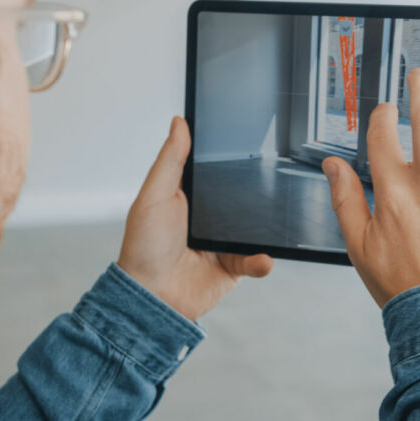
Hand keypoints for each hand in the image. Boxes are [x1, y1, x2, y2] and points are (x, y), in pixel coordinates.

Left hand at [118, 117, 272, 319]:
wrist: (152, 299)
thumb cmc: (143, 248)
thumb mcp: (155, 195)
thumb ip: (170, 159)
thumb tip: (179, 121)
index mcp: (189, 197)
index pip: (214, 171)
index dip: (228, 157)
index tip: (248, 140)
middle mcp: (209, 219)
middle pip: (241, 198)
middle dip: (257, 192)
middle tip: (275, 178)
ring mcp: (223, 243)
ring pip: (254, 229)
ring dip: (265, 228)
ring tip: (277, 221)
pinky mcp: (233, 267)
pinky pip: (256, 260)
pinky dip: (262, 260)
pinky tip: (263, 258)